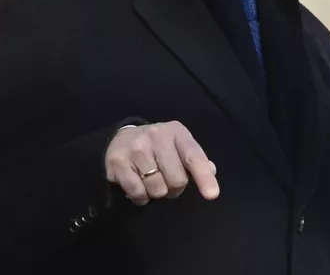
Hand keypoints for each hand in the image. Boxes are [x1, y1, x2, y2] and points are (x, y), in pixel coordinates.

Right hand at [104, 121, 218, 205]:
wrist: (121, 139)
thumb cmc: (158, 147)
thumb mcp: (178, 147)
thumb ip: (195, 160)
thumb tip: (211, 171)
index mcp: (176, 132)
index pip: (193, 157)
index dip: (204, 176)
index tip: (211, 194)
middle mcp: (156, 135)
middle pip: (177, 180)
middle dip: (174, 188)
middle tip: (165, 179)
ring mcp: (136, 147)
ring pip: (157, 189)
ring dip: (156, 193)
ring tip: (150, 181)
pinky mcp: (118, 161)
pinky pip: (138, 192)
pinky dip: (140, 197)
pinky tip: (138, 186)